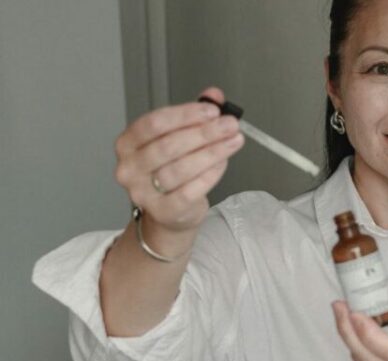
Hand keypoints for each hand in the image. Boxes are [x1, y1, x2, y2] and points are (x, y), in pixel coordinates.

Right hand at [113, 86, 243, 234]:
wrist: (169, 213)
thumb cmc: (171, 171)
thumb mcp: (178, 139)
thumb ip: (194, 116)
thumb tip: (215, 95)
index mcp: (127, 143)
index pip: (154, 123)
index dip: (185, 115)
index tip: (213, 111)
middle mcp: (129, 168)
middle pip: (168, 146)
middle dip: (204, 133)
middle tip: (230, 125)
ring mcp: (143, 192)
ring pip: (180, 169)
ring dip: (212, 153)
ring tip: (233, 142)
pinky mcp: (164, 211)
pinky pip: (190, 191)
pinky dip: (210, 175)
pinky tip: (223, 163)